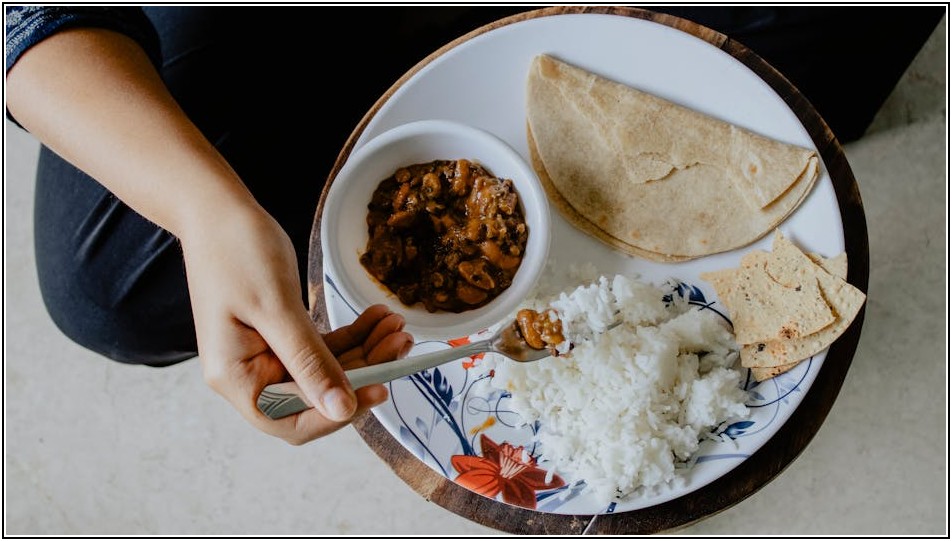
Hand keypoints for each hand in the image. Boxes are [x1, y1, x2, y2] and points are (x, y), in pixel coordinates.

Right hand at [181, 206, 412, 443]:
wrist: (215, 209)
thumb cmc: (235, 251)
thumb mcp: (277, 309)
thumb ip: (310, 362)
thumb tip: (341, 410)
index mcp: (236, 379)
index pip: (292, 421)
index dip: (337, 414)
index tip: (380, 389)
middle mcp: (248, 375)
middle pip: (315, 395)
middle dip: (363, 372)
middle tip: (400, 343)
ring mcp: (264, 355)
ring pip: (325, 369)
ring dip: (364, 350)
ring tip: (396, 325)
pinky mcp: (279, 335)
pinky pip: (321, 346)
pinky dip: (350, 334)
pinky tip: (376, 317)